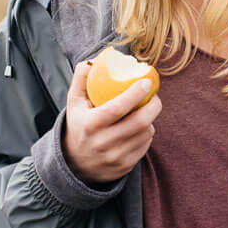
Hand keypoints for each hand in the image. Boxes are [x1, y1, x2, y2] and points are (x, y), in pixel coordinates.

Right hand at [63, 59, 160, 183]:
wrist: (74, 164)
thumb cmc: (78, 125)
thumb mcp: (73, 103)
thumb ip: (81, 79)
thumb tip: (92, 60)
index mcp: (90, 125)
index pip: (118, 108)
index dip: (136, 94)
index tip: (146, 82)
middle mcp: (103, 143)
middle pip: (139, 122)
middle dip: (153, 106)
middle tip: (154, 96)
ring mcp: (115, 157)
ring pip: (146, 133)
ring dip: (150, 119)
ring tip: (145, 111)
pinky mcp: (125, 166)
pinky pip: (145, 146)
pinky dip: (147, 134)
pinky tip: (141, 127)